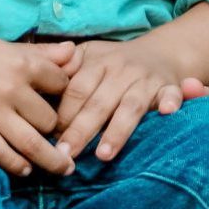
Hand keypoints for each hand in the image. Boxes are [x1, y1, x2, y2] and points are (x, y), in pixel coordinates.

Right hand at [0, 35, 80, 178]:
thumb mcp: (5, 47)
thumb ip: (41, 53)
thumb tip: (73, 51)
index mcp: (21, 63)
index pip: (62, 84)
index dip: (67, 95)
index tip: (65, 105)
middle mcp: (11, 88)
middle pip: (50, 120)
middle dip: (56, 130)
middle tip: (61, 138)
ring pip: (33, 144)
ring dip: (52, 160)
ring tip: (64, 167)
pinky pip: (3, 154)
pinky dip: (18, 165)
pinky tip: (26, 169)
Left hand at [54, 35, 190, 162]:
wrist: (158, 53)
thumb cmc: (113, 63)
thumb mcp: (88, 56)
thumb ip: (64, 68)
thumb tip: (37, 82)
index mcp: (97, 62)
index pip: (76, 89)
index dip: (63, 114)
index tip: (49, 138)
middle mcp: (121, 69)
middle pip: (99, 102)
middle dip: (81, 130)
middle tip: (66, 155)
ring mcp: (146, 79)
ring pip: (131, 106)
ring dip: (118, 130)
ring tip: (103, 155)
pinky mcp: (169, 87)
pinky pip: (172, 95)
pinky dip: (170, 102)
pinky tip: (166, 113)